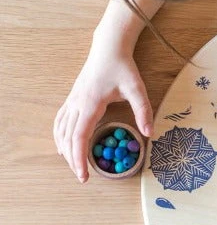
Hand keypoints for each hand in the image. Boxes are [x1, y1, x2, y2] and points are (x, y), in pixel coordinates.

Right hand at [53, 35, 152, 182]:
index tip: (84, 175)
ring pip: (60, 129)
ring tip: (73, 165)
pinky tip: (63, 144)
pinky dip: (59, 135)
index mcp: (90, 104)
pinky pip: (61, 120)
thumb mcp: (137, 89)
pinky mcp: (73, 97)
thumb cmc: (123, 67)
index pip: (79, 137)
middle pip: (67, 137)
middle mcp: (76, 103)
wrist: (108, 47)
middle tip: (83, 177)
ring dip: (64, 149)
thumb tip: (149, 133)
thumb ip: (143, 111)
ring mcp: (72, 100)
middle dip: (73, 159)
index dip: (79, 158)